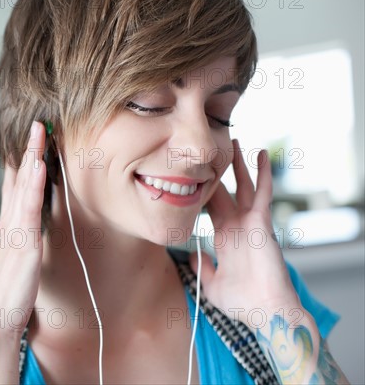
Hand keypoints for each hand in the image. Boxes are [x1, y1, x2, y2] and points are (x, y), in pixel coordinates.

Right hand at [0, 121, 46, 338]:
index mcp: (8, 226)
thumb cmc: (8, 293)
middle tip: (37, 125)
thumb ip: (20, 238)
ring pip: (23, 188)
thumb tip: (29, 223)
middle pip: (17, 180)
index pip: (14, 185)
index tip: (30, 140)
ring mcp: (14, 232)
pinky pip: (29, 209)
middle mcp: (8, 224)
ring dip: (31, 158)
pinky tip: (38, 167)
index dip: (22, 161)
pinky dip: (32, 186)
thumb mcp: (14, 259)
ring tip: (39, 134)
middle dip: (28, 151)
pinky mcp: (23, 246)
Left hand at [190, 139, 301, 326]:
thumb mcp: (211, 284)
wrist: (264, 312)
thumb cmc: (241, 303)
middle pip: (223, 191)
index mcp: (225, 238)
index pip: (210, 209)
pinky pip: (262, 193)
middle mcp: (236, 226)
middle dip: (217, 172)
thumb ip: (202, 267)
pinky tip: (260, 155)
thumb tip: (192, 254)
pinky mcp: (261, 223)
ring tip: (234, 141)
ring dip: (238, 165)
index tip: (190, 176)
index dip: (201, 192)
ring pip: (242, 186)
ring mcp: (249, 223)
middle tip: (210, 150)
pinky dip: (262, 174)